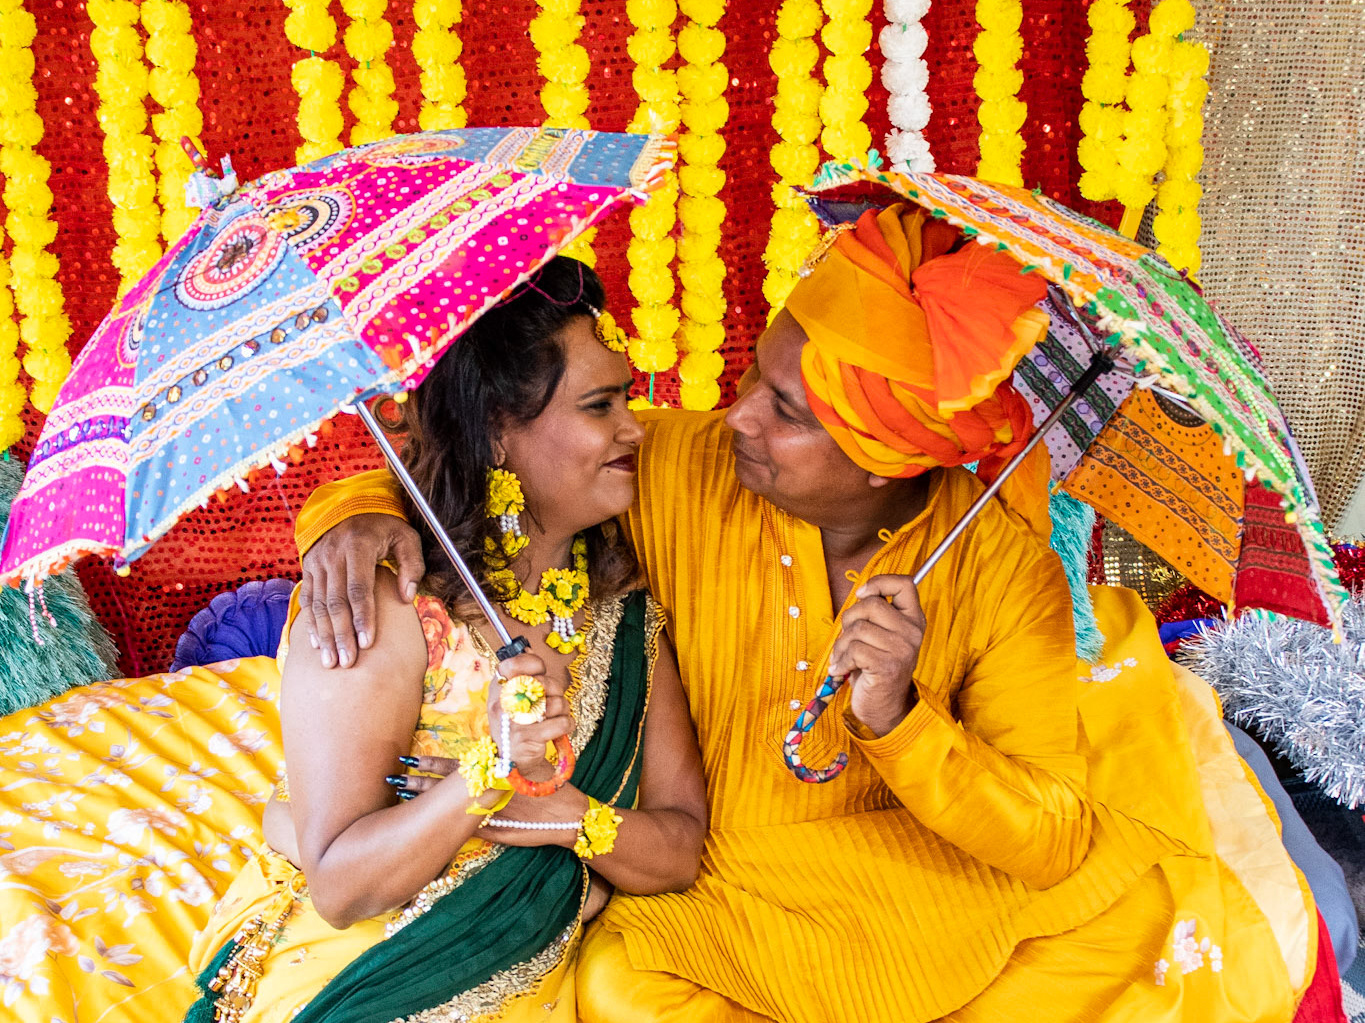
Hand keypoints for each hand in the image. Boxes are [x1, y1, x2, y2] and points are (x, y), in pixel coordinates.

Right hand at [299, 513, 425, 668]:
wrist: (349, 505)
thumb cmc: (384, 525)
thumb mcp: (406, 537)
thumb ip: (412, 565)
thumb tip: (407, 596)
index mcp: (358, 546)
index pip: (359, 588)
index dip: (363, 617)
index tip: (368, 643)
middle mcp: (333, 554)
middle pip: (336, 602)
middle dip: (341, 635)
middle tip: (348, 662)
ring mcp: (317, 561)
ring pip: (319, 605)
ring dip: (325, 636)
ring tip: (332, 662)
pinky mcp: (308, 568)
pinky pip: (308, 600)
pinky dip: (311, 624)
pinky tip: (317, 645)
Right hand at [487, 651, 574, 782]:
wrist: (513, 758)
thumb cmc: (517, 721)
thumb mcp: (511, 696)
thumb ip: (520, 674)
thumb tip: (528, 647)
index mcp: (498, 689)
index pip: (512, 664)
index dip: (533, 663)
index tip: (540, 671)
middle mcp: (502, 704)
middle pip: (542, 683)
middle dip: (555, 690)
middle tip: (551, 699)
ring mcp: (514, 722)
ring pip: (555, 703)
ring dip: (562, 709)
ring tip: (554, 716)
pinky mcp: (529, 739)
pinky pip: (561, 722)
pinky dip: (567, 724)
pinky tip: (560, 728)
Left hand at [827, 574, 925, 737]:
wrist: (885, 707)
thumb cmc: (876, 667)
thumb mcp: (881, 636)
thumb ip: (875, 615)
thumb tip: (860, 593)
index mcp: (913, 619)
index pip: (905, 583)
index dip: (879, 582)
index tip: (862, 595)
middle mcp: (912, 632)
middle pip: (871, 604)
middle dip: (849, 619)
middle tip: (847, 638)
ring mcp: (902, 649)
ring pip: (858, 628)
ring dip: (841, 644)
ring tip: (843, 658)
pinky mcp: (888, 666)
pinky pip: (854, 650)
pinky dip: (841, 660)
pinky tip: (841, 670)